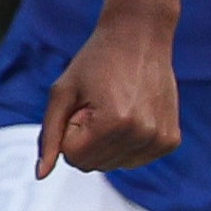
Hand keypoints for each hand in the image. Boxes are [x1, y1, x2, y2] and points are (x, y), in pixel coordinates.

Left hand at [38, 0, 183, 175]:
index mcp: (114, 123)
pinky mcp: (170, 141)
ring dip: (107, 142)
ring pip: (113, 165)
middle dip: (87, 138)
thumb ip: (49, 135)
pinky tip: (133, 113)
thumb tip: (40, 175)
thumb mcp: (63, 92)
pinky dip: (127, 142)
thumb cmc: (96, 60)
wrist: (140, 35)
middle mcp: (143, 135)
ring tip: (117, 107)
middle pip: (93, 165)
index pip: (73, 157)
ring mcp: (160, 140)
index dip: (71, 129)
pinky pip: (133, 159)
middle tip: (100, 103)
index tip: (84, 103)